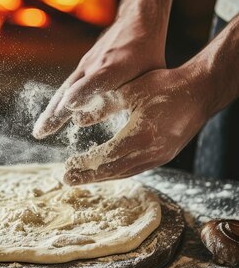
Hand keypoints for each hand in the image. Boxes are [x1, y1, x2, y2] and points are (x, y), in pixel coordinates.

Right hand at [33, 15, 164, 138]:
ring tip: (40, 132)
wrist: (137, 20)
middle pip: (73, 90)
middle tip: (42, 133)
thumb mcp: (152, 73)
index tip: (71, 106)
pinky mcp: (82, 66)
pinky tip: (49, 118)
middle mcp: (97, 65)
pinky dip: (56, 104)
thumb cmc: (149, 52)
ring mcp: (86, 64)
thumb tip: (135, 126)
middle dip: (58, 112)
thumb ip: (140, 95)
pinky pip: (67, 87)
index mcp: (117, 66)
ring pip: (65, 90)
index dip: (84, 92)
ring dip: (51, 112)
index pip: (98, 80)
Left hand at [64, 66, 207, 184]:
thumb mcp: (131, 90)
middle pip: (114, 170)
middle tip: (68, 180)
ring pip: (125, 171)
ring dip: (103, 176)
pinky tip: (107, 169)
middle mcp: (151, 152)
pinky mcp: (164, 155)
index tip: (68, 166)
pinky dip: (118, 170)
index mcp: (141, 136)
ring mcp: (159, 157)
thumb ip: (104, 105)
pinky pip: (136, 168)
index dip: (86, 163)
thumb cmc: (166, 86)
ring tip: (82, 178)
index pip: (107, 156)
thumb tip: (77, 118)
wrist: (200, 92)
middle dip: (89, 176)